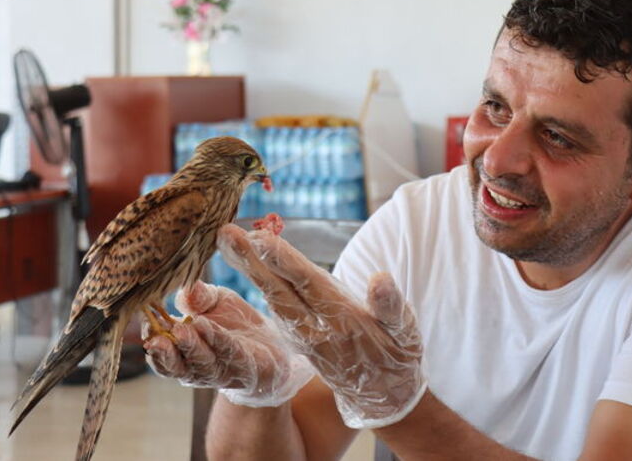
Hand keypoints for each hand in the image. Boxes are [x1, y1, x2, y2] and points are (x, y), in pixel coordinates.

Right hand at [142, 281, 312, 407]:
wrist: (272, 347)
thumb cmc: (234, 324)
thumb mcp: (215, 302)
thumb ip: (199, 296)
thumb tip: (186, 287)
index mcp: (181, 350)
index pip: (158, 348)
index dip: (150, 335)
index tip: (144, 319)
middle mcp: (195, 366)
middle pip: (174, 365)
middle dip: (164, 352)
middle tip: (154, 338)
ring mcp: (220, 370)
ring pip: (200, 363)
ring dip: (190, 347)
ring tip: (181, 331)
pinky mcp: (244, 367)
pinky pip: (229, 353)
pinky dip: (217, 340)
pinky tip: (207, 327)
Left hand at [217, 224, 425, 428]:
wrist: (384, 398)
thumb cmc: (398, 357)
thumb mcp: (405, 332)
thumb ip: (390, 305)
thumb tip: (380, 278)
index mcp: (342, 319)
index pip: (308, 284)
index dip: (285, 262)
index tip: (262, 240)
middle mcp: (317, 328)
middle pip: (279, 289)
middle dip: (252, 261)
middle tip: (227, 234)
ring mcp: (305, 336)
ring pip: (273, 298)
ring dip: (251, 271)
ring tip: (231, 243)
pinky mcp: (302, 340)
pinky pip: (277, 310)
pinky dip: (263, 286)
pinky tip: (251, 269)